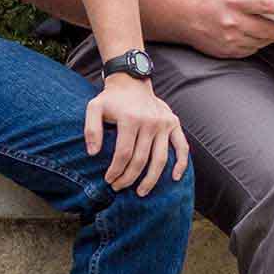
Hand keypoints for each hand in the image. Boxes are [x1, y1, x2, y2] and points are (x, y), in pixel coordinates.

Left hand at [85, 72, 187, 195]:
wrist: (131, 82)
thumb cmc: (111, 99)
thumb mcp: (94, 108)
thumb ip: (91, 130)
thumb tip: (93, 154)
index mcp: (131, 118)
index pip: (123, 154)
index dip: (115, 170)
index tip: (109, 179)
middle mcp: (150, 121)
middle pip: (141, 159)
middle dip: (129, 178)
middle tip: (119, 187)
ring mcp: (164, 123)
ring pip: (160, 159)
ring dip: (151, 179)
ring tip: (141, 192)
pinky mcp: (174, 123)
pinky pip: (181, 146)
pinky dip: (180, 163)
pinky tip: (175, 178)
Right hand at [175, 0, 273, 58]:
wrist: (188, 19)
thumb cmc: (215, 3)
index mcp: (236, 2)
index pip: (266, 5)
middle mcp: (233, 22)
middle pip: (267, 29)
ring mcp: (231, 40)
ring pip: (261, 41)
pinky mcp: (229, 52)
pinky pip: (252, 49)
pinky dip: (259, 43)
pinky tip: (261, 38)